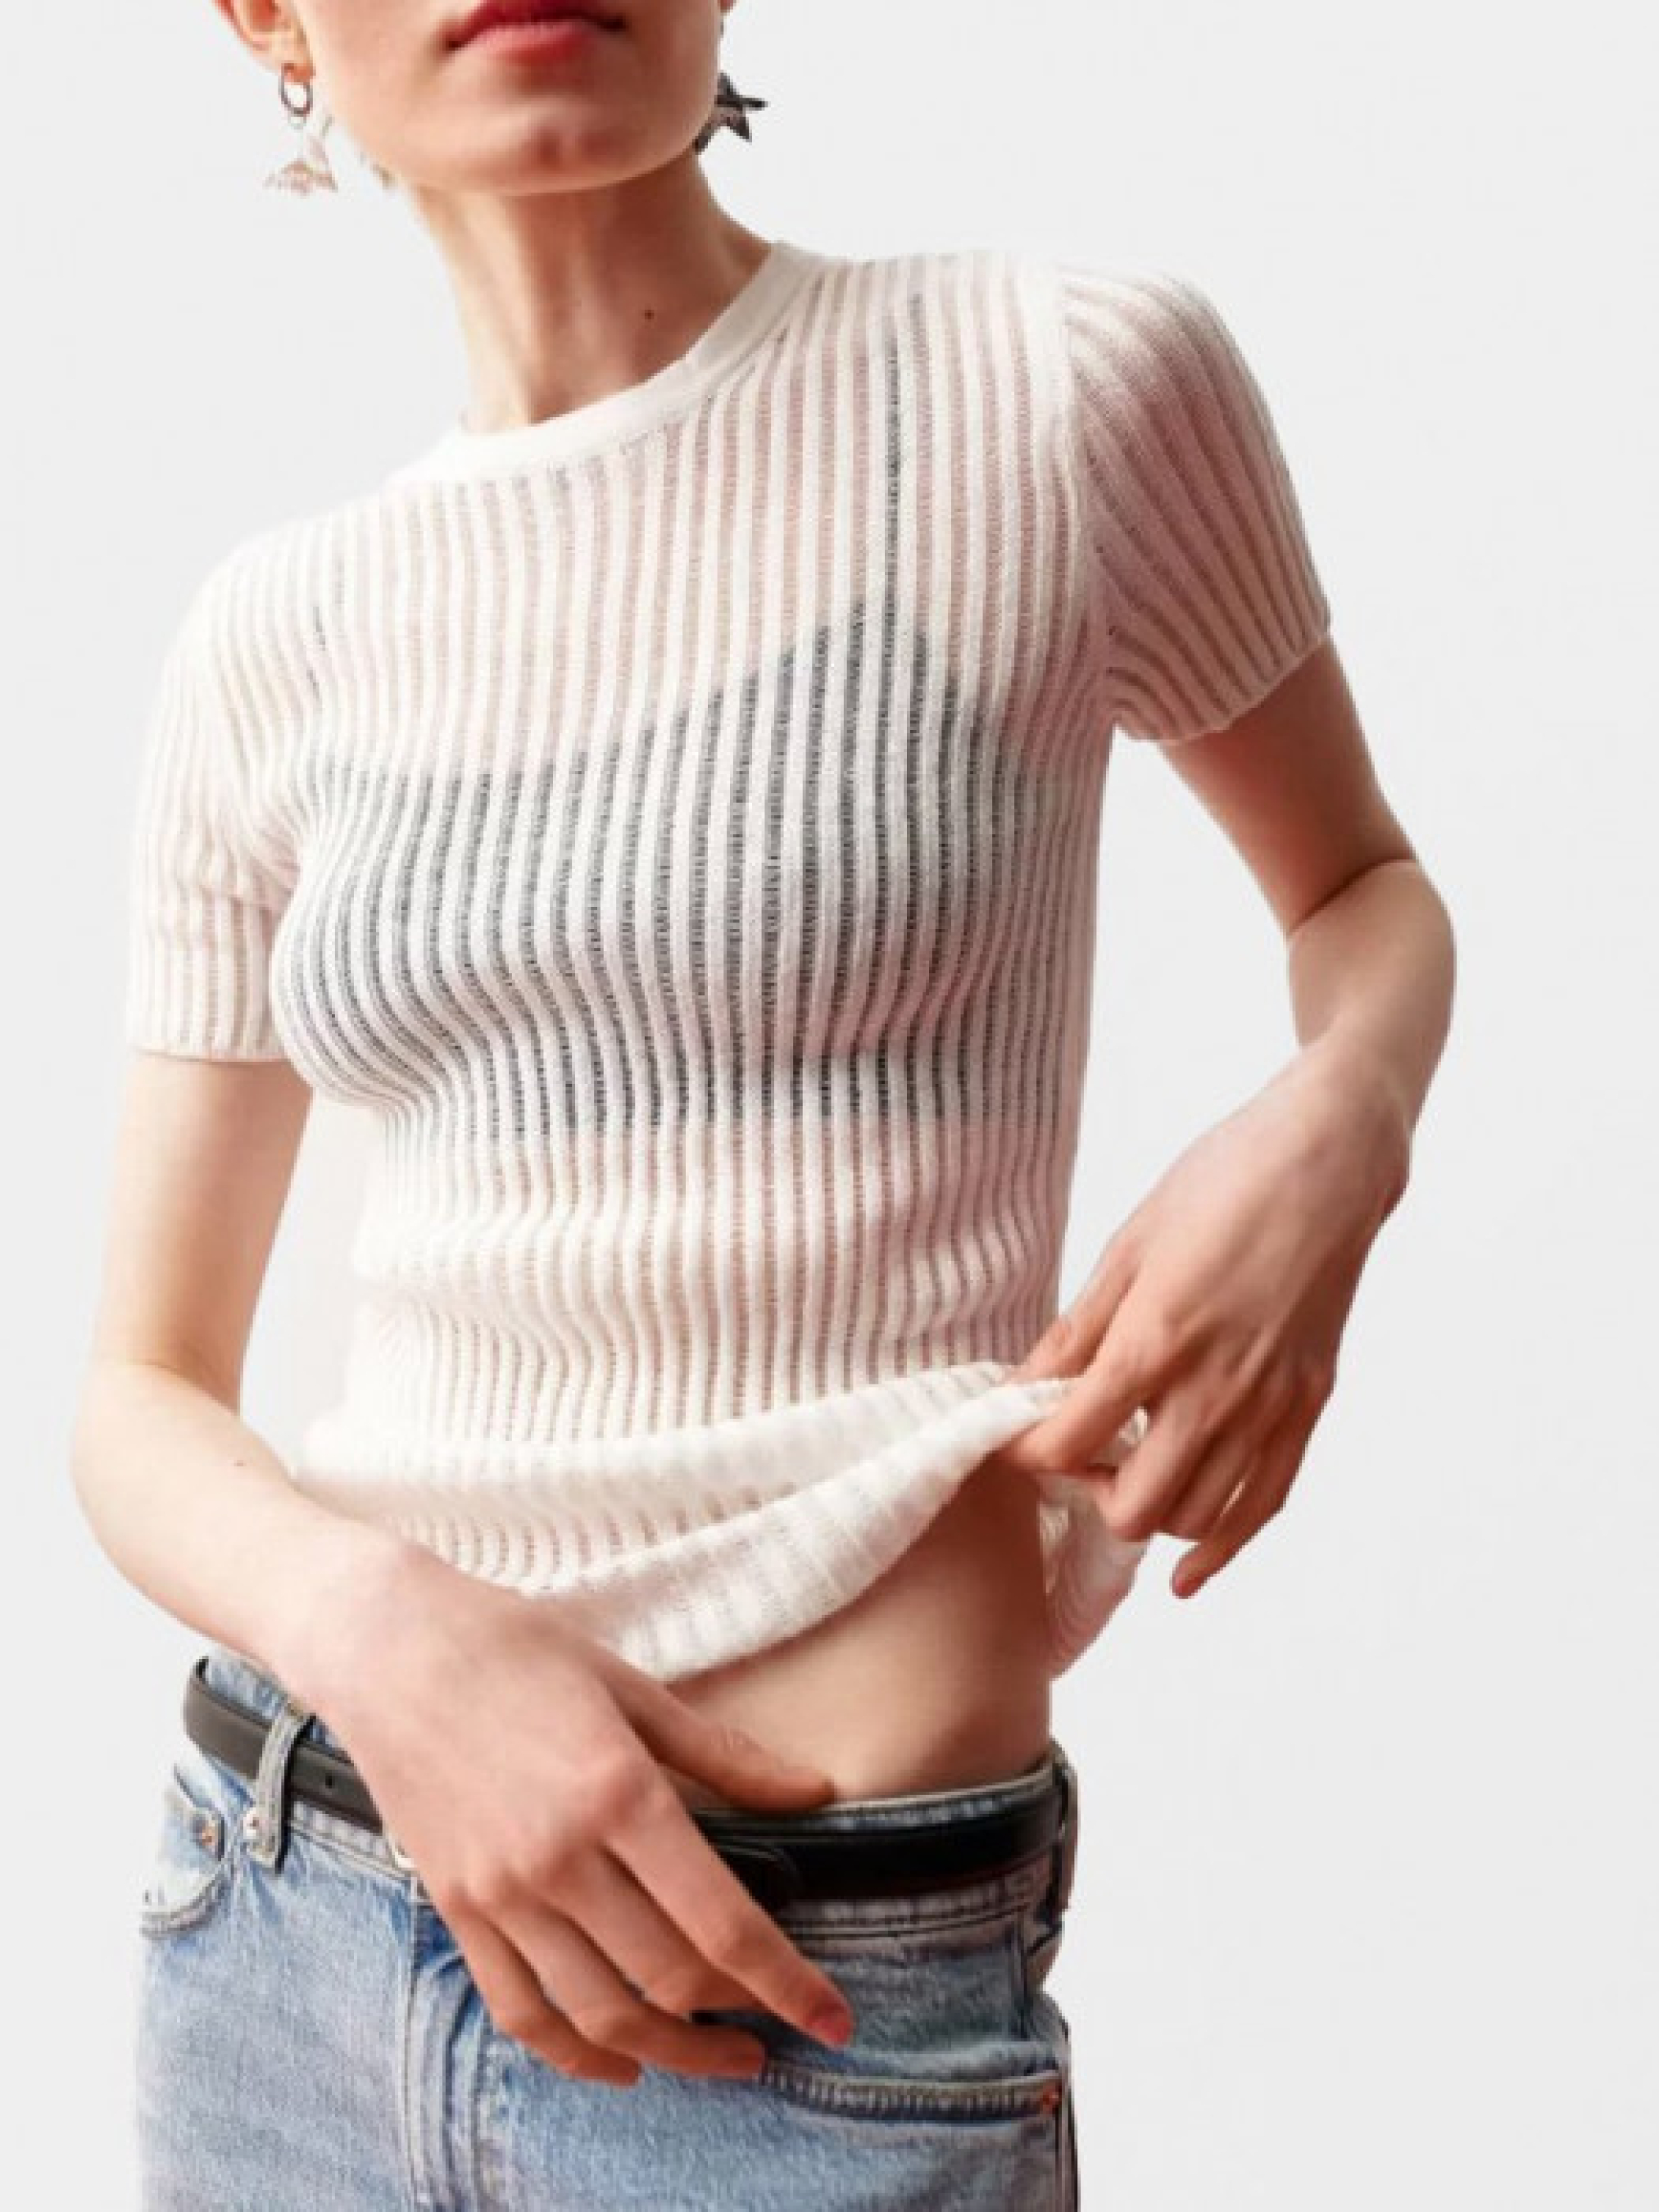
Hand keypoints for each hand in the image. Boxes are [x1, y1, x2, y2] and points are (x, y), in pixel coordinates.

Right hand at [283, 1546, 857, 2089]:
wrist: (392, 1648)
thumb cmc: (520, 1651)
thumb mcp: (633, 1687)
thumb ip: (725, 1754)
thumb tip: (814, 1793)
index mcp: (620, 1794)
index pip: (722, 1922)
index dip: (787, 1983)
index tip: (833, 2019)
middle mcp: (561, 1858)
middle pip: (669, 1978)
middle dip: (742, 2017)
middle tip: (784, 2024)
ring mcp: (502, 1892)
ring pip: (600, 2012)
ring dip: (671, 2053)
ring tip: (723, 2058)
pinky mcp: (459, 1909)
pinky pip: (521, 2011)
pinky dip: (575, 2052)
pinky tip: (621, 2061)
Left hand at [985, 1049, 1409, 1596]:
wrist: (1330, 1161)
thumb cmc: (1222, 1183)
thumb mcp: (1128, 1246)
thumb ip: (1076, 1330)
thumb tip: (1023, 1386)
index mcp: (1157, 1340)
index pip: (1069, 1442)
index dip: (1027, 1453)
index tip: (1016, 1435)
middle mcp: (1217, 1389)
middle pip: (1133, 1507)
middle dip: (1087, 1495)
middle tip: (1073, 1455)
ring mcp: (1271, 1405)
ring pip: (1196, 1518)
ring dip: (1148, 1513)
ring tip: (1124, 1473)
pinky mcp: (1309, 1406)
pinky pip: (1264, 1505)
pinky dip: (1222, 1547)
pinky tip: (1188, 1571)